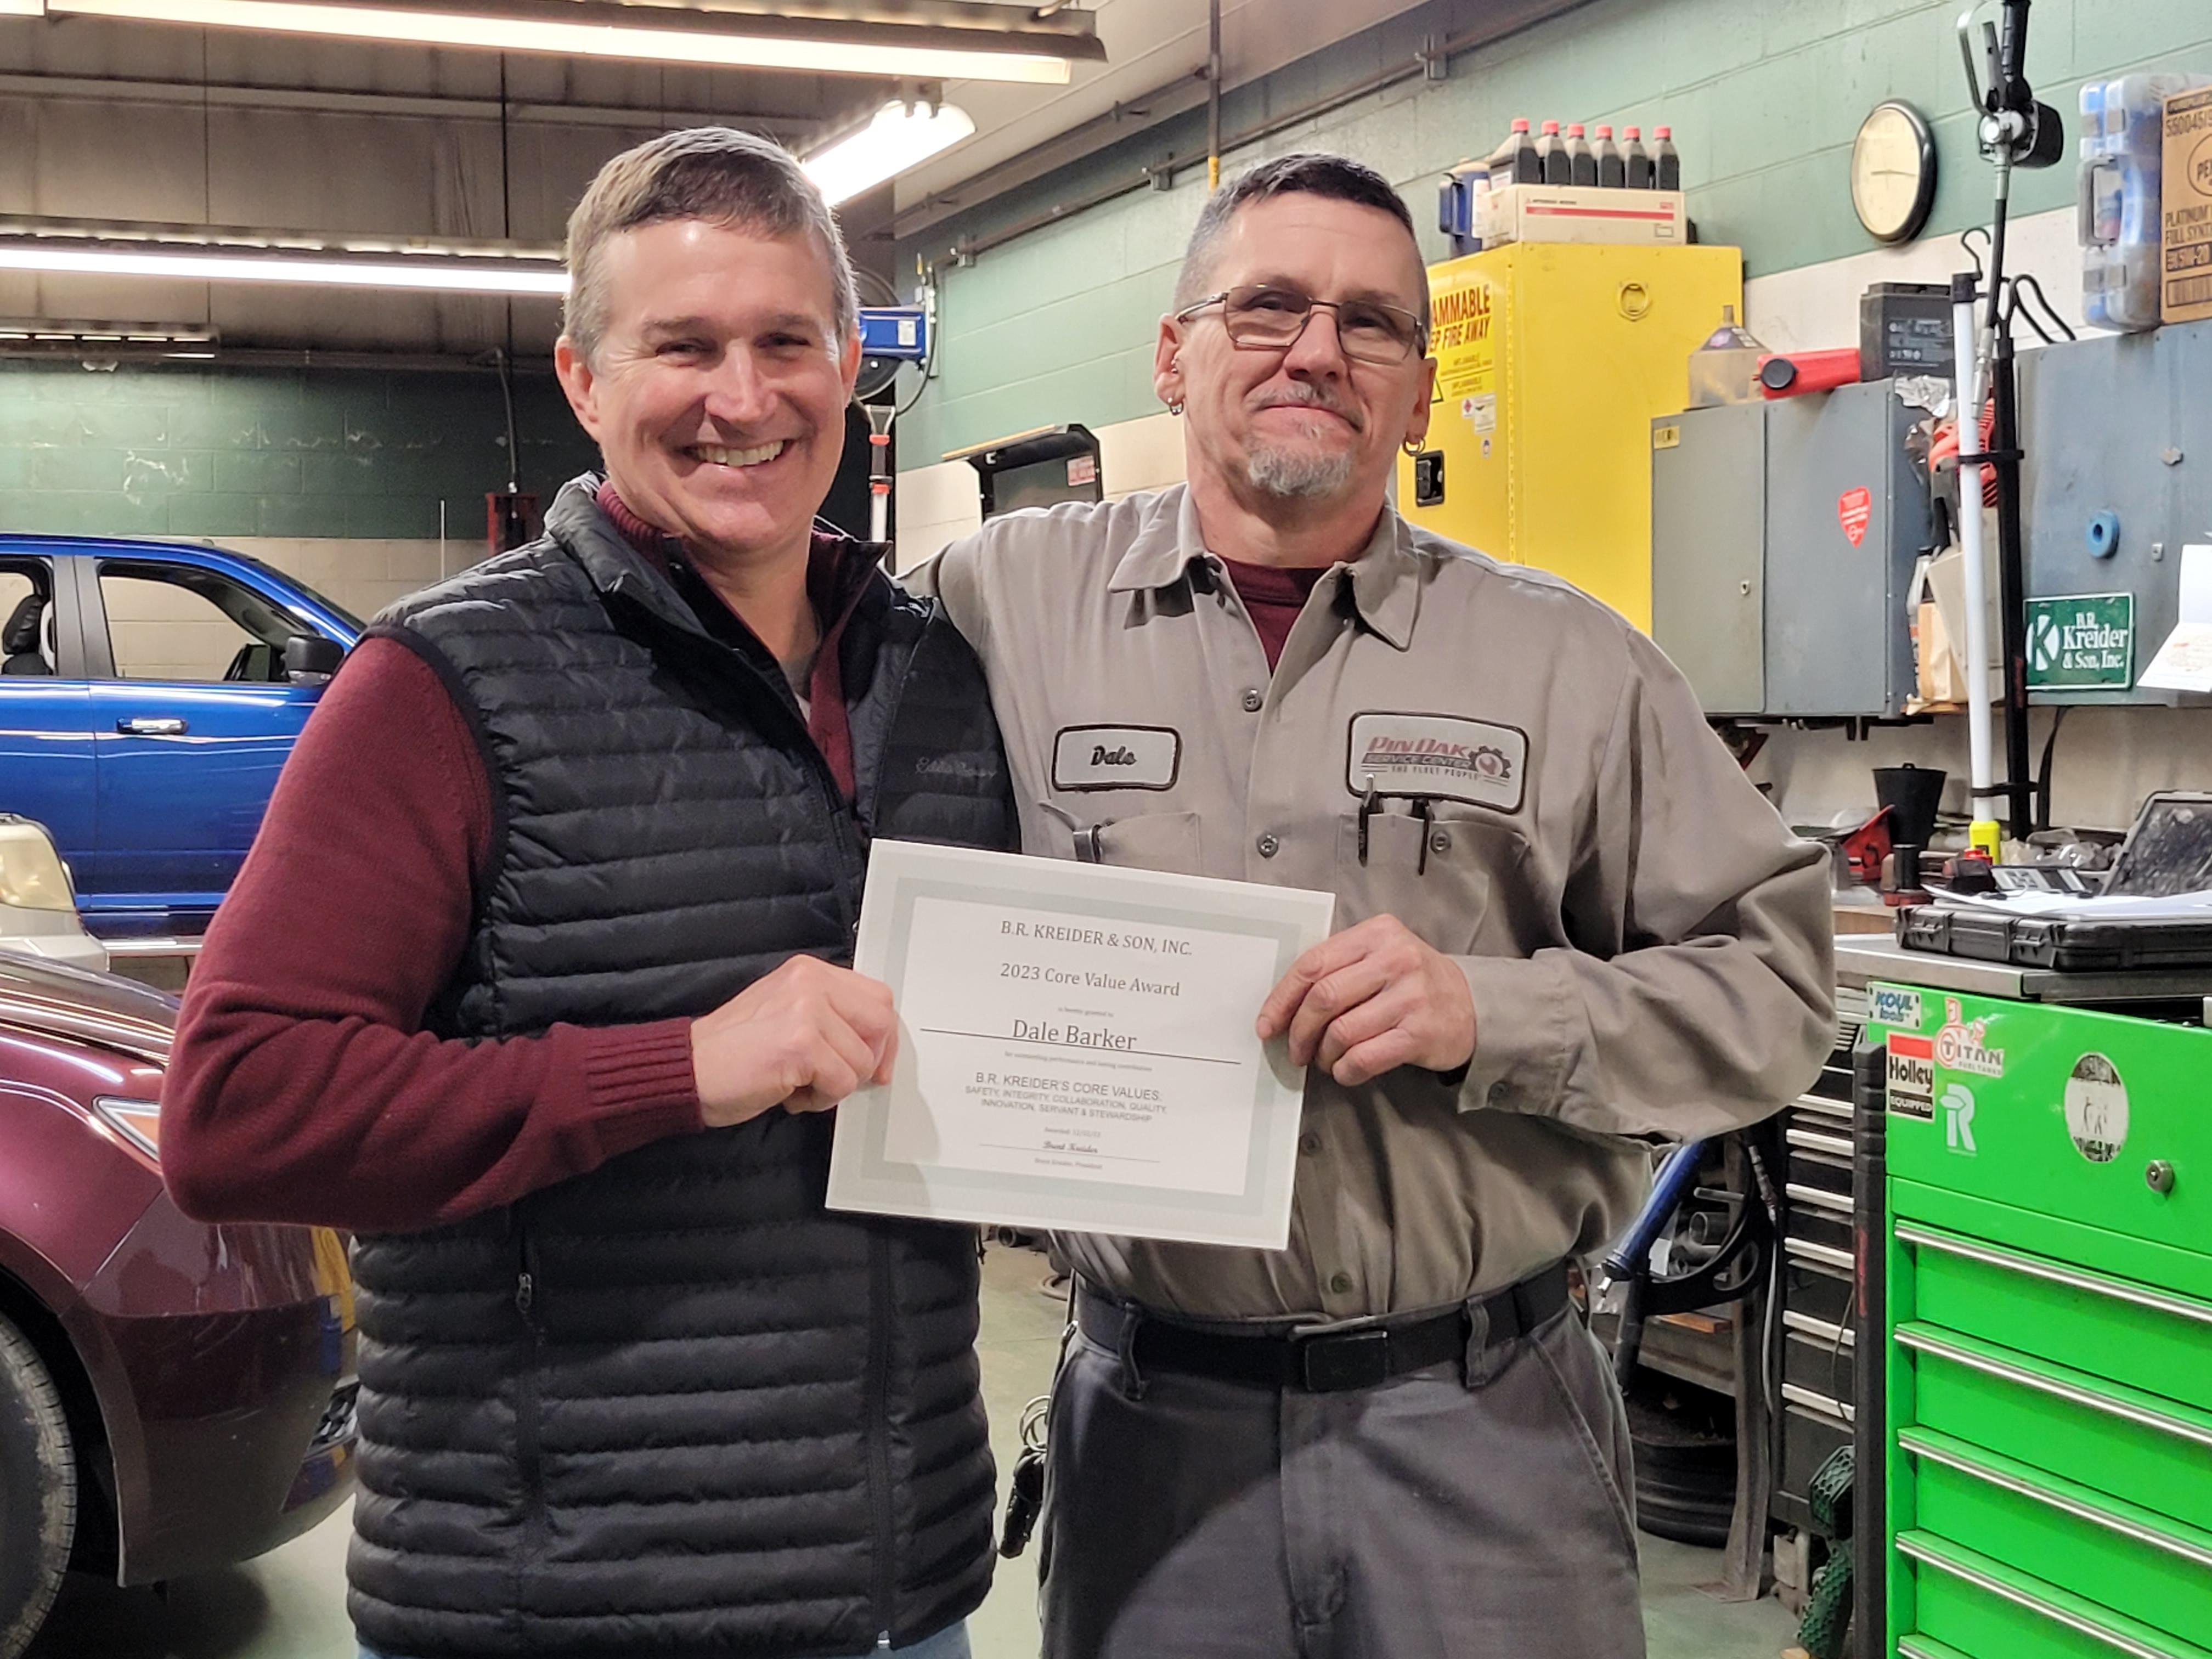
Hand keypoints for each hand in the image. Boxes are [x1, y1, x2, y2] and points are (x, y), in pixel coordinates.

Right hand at [688, 955, 897, 1127]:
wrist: (687, 1069)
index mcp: (808, 972)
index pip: (876, 997)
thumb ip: (829, 1017)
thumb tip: (876, 1044)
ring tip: (797, 1085)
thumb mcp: (785, 1014)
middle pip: (880, 1022)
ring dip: (835, 1086)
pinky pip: (842, 1083)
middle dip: (868, 1061)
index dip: (883, 1037)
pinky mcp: (800, 1044)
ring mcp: (806, 1011)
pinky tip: (789, 1093)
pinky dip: (819, 1100)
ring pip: (861, 1060)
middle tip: (839, 1080)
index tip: (875, 1065)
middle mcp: (810, 983)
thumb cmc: (732, 1052)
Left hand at [1255, 915, 1474, 1086]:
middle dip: (1299, 1031)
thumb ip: (1339, 968)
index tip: (1267, 1024)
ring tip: (1325, 1059)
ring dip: (1323, 1054)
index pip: (1313, 964)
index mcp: (1376, 934)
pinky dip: (1346, 1070)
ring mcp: (1410, 996)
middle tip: (1295, 1050)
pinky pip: (1364, 1057)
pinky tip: (1345, 1070)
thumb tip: (1284, 1007)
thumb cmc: (1414, 981)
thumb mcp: (1380, 955)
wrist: (1473, 1005)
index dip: (1282, 998)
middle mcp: (1395, 959)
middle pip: (1323, 999)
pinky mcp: (1420, 1032)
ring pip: (1341, 1032)